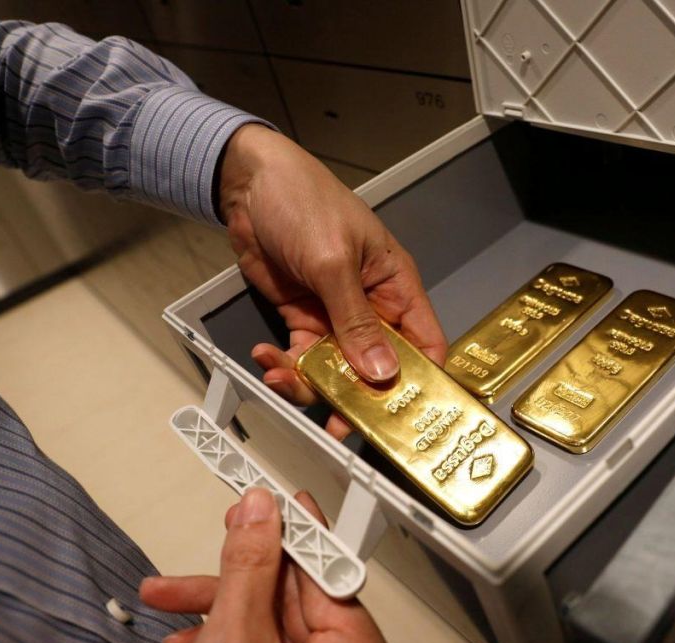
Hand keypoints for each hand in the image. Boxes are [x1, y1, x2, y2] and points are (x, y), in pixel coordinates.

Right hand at [140, 488, 412, 642]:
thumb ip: (249, 570)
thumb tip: (260, 513)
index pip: (329, 573)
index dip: (295, 528)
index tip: (273, 494)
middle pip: (298, 598)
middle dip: (241, 573)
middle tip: (219, 534)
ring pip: (273, 627)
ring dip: (219, 611)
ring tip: (172, 596)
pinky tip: (186, 641)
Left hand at [218, 124, 446, 437]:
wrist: (249, 185)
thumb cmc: (306, 203)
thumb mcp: (334, 262)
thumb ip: (356, 321)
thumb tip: (380, 372)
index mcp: (397, 288)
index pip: (425, 345)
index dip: (422, 383)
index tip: (408, 417)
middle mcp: (373, 309)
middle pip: (379, 369)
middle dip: (359, 397)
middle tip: (339, 424)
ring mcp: (337, 318)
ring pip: (337, 371)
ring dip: (312, 384)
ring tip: (284, 379)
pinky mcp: (304, 320)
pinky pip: (303, 358)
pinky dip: (286, 366)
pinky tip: (267, 357)